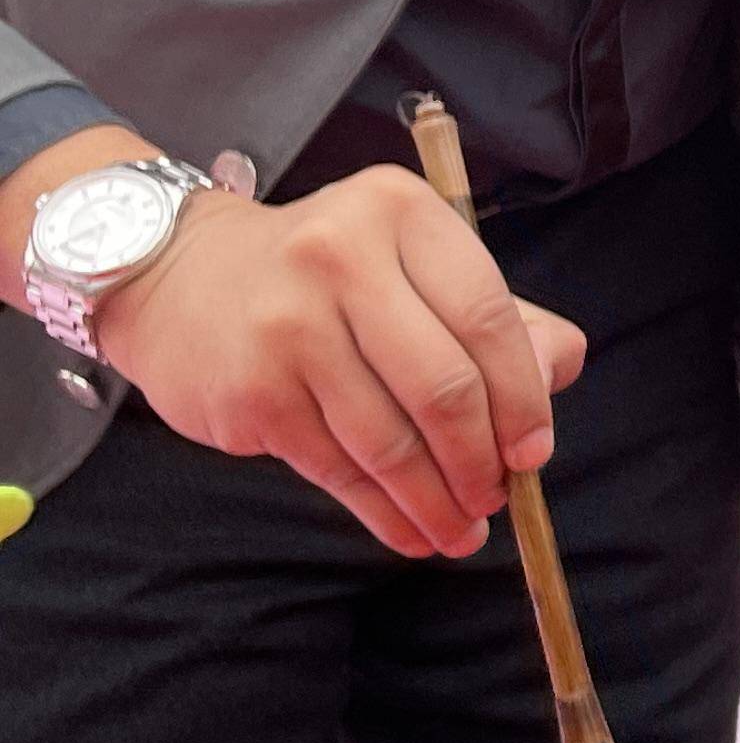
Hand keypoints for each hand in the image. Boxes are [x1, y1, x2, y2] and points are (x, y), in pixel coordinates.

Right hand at [84, 164, 588, 560]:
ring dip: (435, 499)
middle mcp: (340, 256)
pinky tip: (409, 530)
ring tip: (460, 531)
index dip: (522, 397)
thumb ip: (501, 315)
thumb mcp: (416, 263)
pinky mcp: (251, 389)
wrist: (180, 276)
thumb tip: (554, 379)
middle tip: (497, 498)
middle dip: (480, 460)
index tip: (535, 451)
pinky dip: (381, 510)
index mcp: (402, 211)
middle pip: (443, 385)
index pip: (488, 317)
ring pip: (388, 439)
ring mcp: (287, 324)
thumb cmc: (327, 275)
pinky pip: (335, 468)